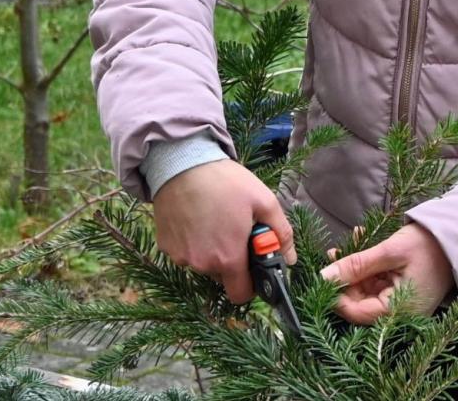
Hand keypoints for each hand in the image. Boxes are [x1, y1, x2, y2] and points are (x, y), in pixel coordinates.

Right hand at [151, 161, 293, 304]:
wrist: (182, 163)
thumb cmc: (226, 182)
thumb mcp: (263, 201)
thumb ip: (281, 233)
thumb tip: (291, 259)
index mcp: (228, 258)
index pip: (241, 294)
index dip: (251, 284)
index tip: (254, 266)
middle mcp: (202, 264)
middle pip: (223, 276)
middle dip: (232, 260)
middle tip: (235, 230)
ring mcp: (181, 256)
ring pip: (203, 264)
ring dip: (212, 250)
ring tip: (215, 219)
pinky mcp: (166, 246)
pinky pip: (186, 253)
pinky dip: (193, 242)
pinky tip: (196, 218)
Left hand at [319, 222, 452, 323]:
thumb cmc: (429, 246)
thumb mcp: (390, 251)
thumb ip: (356, 265)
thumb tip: (323, 276)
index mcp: (398, 311)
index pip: (356, 312)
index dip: (336, 295)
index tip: (322, 275)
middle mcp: (399, 315)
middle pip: (360, 304)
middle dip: (344, 280)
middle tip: (333, 256)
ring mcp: (402, 306)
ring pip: (367, 293)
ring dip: (354, 272)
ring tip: (343, 249)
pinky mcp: (404, 295)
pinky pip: (378, 286)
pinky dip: (367, 270)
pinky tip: (360, 250)